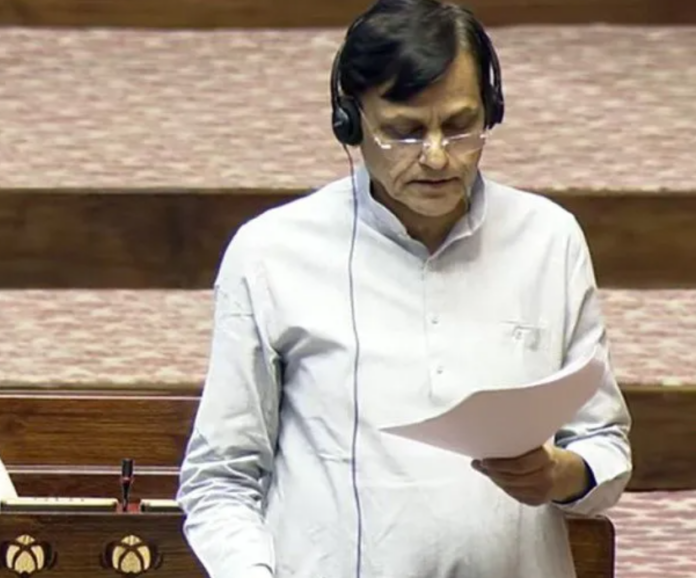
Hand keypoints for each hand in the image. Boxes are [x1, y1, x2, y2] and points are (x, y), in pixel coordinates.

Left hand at [471, 444, 590, 506]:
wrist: (568, 474)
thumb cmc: (546, 455)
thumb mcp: (538, 445)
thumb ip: (519, 445)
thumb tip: (490, 443)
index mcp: (547, 458)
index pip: (519, 465)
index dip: (500, 464)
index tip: (484, 459)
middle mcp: (546, 476)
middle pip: (512, 478)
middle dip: (493, 472)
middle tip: (480, 464)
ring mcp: (542, 492)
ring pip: (511, 488)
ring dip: (495, 479)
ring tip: (485, 470)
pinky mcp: (537, 502)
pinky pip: (515, 495)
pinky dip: (503, 486)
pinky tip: (497, 478)